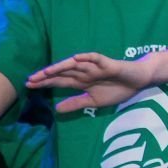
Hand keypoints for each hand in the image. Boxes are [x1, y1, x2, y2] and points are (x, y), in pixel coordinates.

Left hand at [26, 52, 154, 113]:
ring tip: (47, 71)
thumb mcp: (95, 102)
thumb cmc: (118, 89)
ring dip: (61, 67)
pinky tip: (76, 58)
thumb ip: (77, 104)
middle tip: (30, 79)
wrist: (139, 80)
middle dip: (47, 76)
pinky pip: (96, 58)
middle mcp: (84, 72)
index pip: (59, 81)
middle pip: (62, 72)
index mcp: (81, 82)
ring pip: (75, 65)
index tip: (29, 86)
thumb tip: (56, 110)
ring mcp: (95, 67)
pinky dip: (87, 58)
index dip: (45, 83)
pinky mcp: (108, 64)